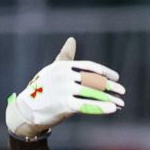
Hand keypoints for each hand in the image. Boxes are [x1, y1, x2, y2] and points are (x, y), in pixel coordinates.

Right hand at [5, 37, 124, 139]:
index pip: (89, 67)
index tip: (116, 78)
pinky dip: (101, 107)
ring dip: (109, 98)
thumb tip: (72, 40)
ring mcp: (64, 90)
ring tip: (121, 103)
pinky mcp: (64, 105)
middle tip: (122, 91)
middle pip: (93, 80)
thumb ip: (65, 56)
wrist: (26, 109)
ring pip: (92, 93)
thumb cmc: (42, 89)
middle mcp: (64, 76)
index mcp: (63, 66)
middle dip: (110, 87)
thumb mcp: (53, 70)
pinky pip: (87, 105)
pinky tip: (112, 109)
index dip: (104, 72)